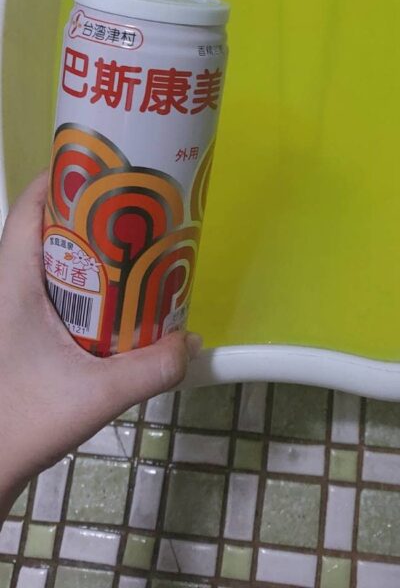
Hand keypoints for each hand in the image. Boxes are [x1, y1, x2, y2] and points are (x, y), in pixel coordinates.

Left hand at [0, 173, 200, 519]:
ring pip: (53, 261)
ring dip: (91, 252)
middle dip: (91, 213)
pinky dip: (86, 286)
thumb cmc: (21, 422)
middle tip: (137, 209)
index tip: (107, 167)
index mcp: (12, 283)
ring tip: (136, 251)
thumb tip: (192, 343)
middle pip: (47, 227)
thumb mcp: (94, 394)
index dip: (63, 177)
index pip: (29, 207)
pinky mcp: (22, 335)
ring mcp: (13, 312)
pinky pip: (56, 292)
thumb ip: (150, 369)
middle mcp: (9, 288)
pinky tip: (119, 302)